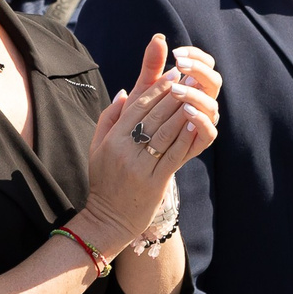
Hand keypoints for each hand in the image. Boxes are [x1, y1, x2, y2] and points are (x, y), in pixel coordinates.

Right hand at [78, 37, 219, 245]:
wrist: (108, 219)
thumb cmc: (103, 181)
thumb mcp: (96, 147)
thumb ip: (108, 119)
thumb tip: (123, 92)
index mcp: (112, 140)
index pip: (137, 108)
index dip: (156, 89)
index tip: (171, 74)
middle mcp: (126, 151)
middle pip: (154, 117)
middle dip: (174, 95)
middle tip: (189, 79)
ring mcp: (140, 167)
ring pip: (166, 133)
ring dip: (183, 112)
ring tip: (196, 96)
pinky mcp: (155, 181)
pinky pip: (173, 155)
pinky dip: (185, 138)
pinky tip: (194, 123)